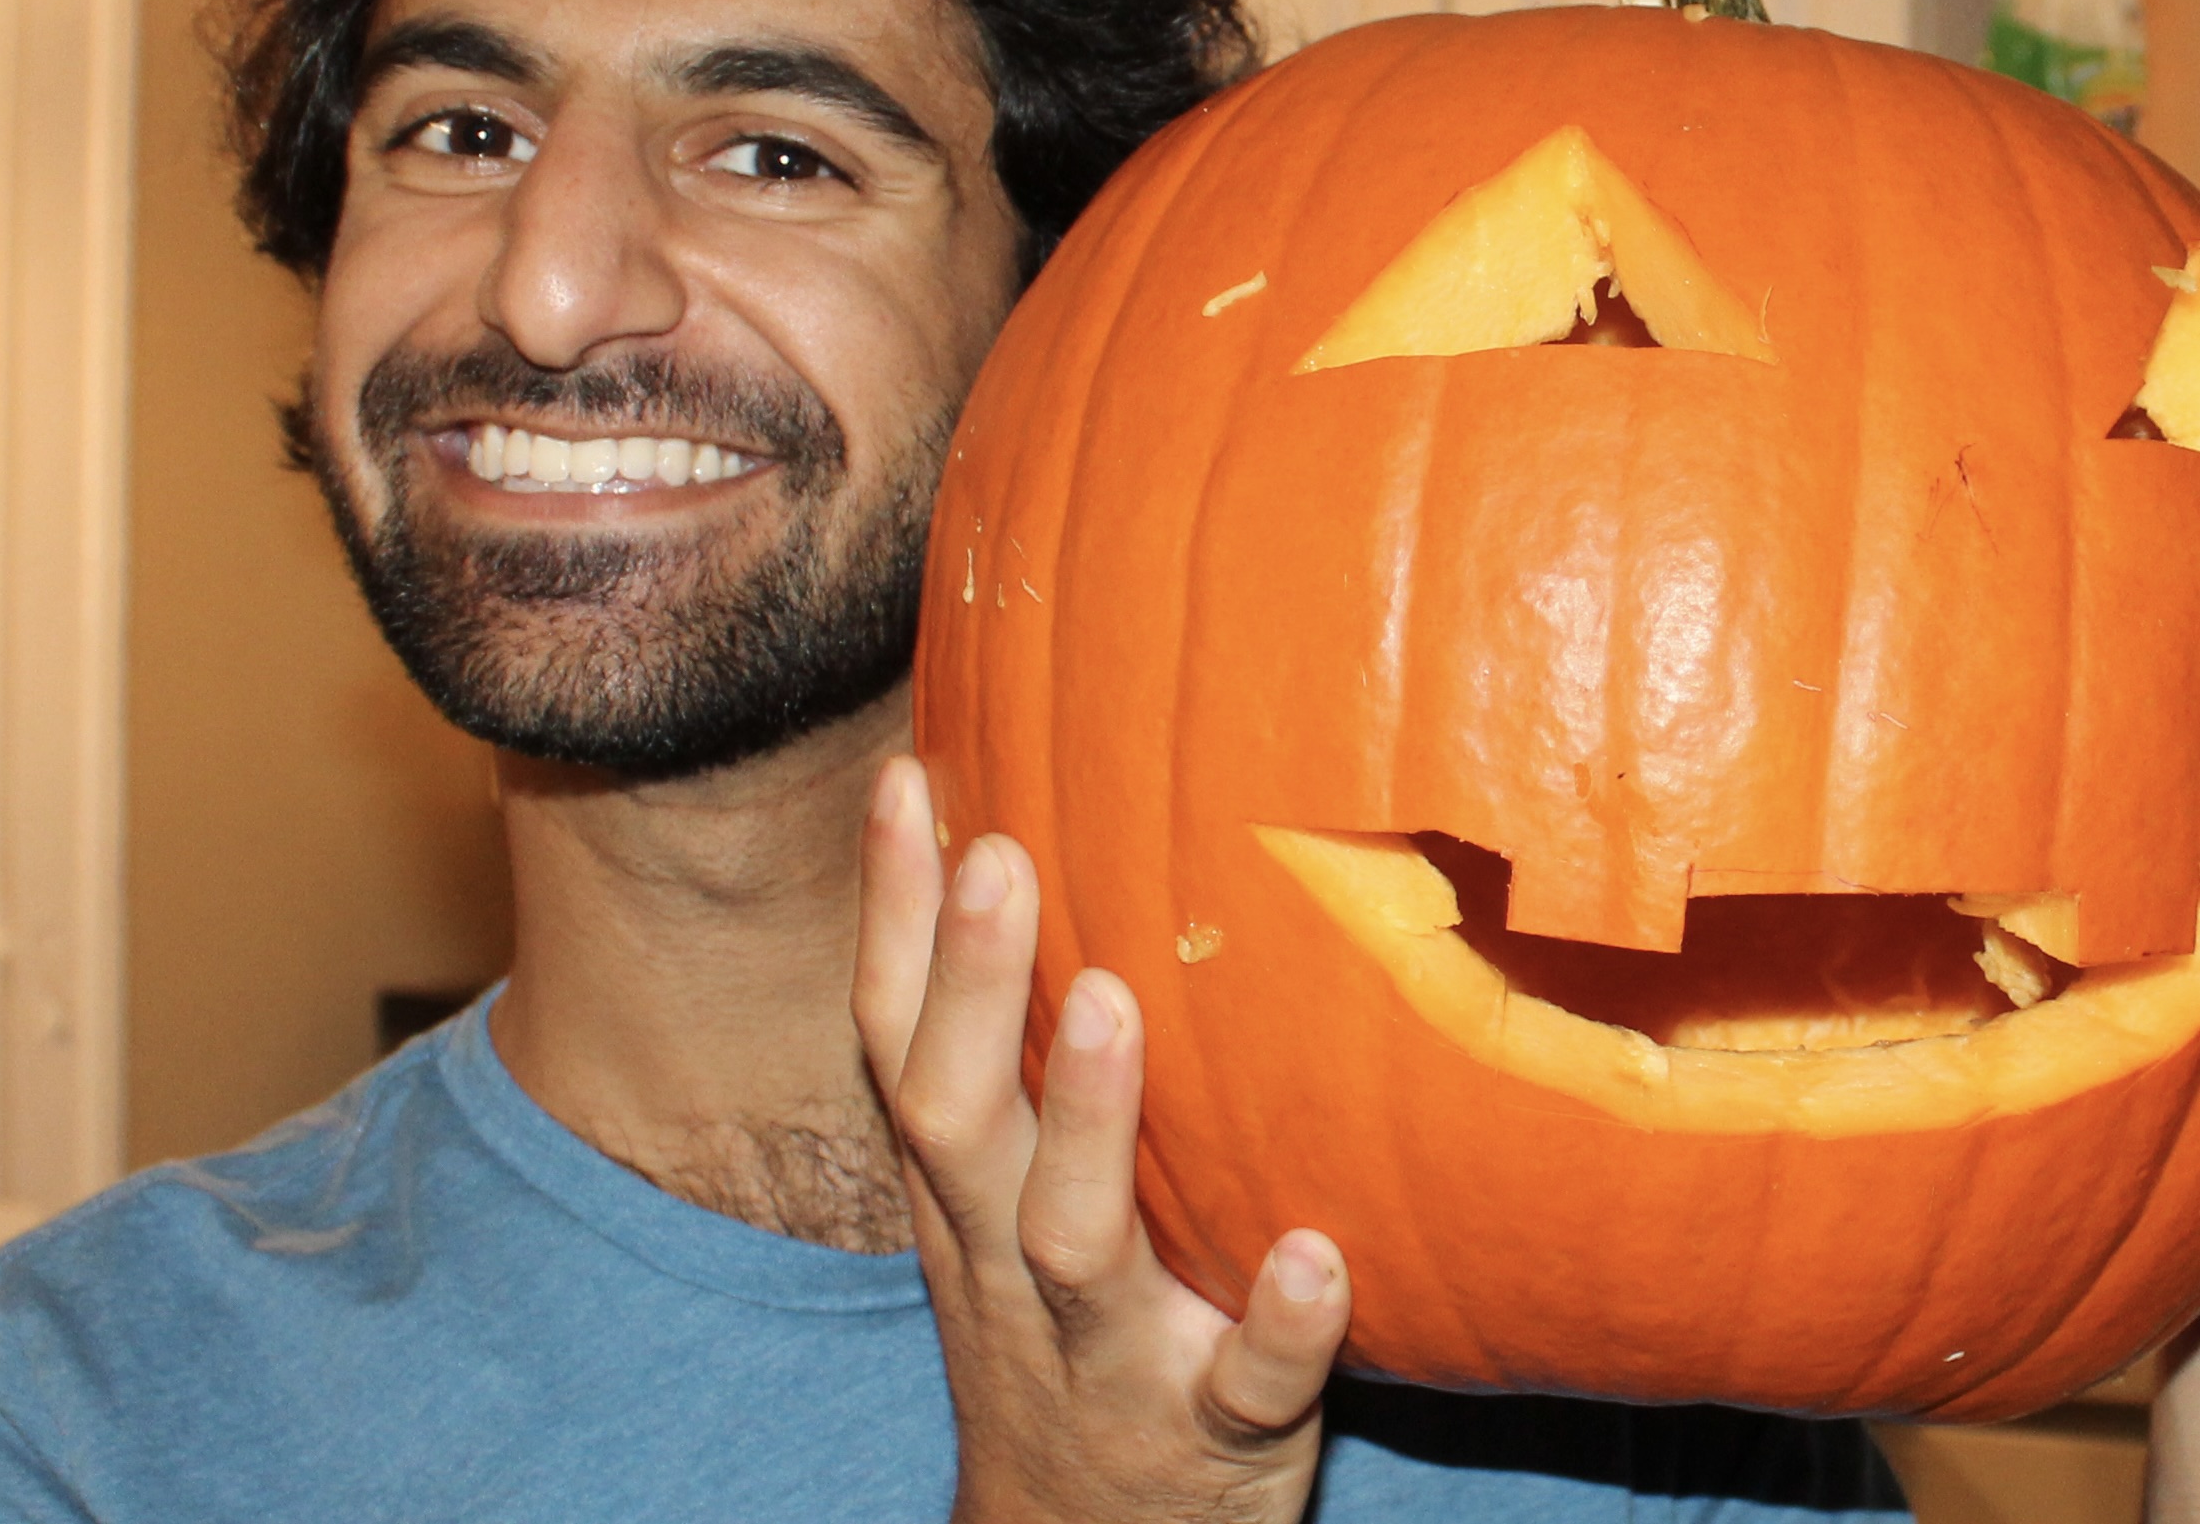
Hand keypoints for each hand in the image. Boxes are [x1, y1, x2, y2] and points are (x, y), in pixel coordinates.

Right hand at [854, 755, 1350, 1523]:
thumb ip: (1010, 1051)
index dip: (890, 914)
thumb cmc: (1055, 1319)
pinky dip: (1277, 1326)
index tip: (905, 777)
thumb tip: (1022, 837)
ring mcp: (1108, 1351)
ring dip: (1089, 1124)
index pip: (895, 1038)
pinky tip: (1322, 1255)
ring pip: (1074, 1241)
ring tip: (1117, 1004)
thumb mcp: (1000, 1195)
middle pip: (960, 1120)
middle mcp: (1008, 1259)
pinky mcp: (1214, 1436)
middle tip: (1000, 853)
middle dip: (972, 987)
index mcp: (961, 1189)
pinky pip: (1245, 1386)